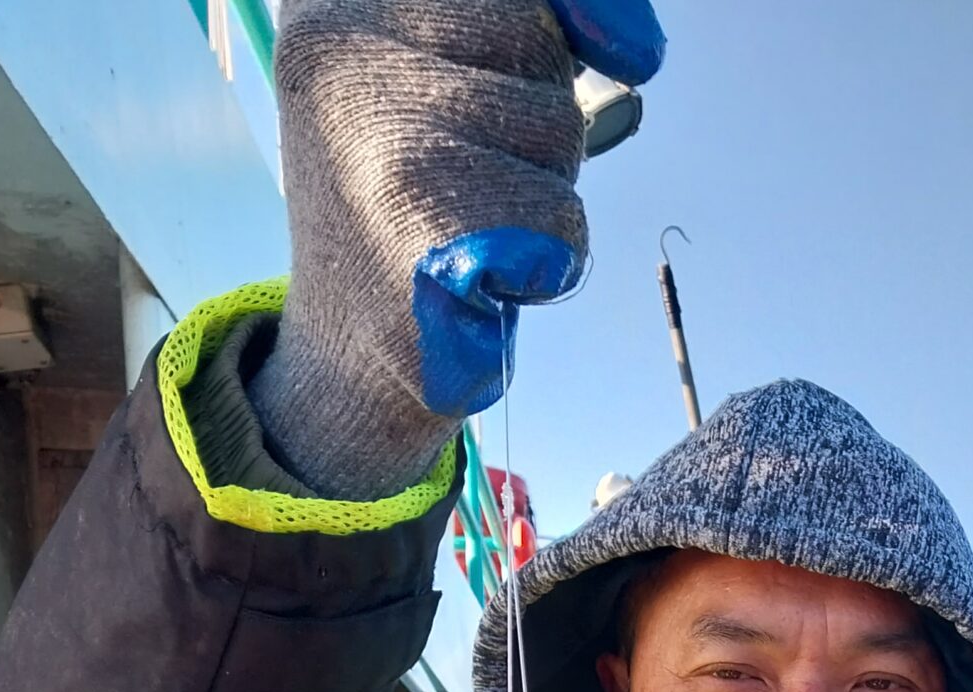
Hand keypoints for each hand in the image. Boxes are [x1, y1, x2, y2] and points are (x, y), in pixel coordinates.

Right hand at [258, 0, 665, 495]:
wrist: (343, 374)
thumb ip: (517, 28)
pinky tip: (478, 285)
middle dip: (535, 121)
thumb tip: (642, 48)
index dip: (561, 19)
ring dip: (540, 192)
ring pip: (557, 129)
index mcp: (330, 4)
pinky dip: (545, 262)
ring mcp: (381, 140)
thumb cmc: (406, 218)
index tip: (599, 59)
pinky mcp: (425, 230)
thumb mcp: (437, 85)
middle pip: (535, 44)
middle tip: (467, 183)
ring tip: (465, 234)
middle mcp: (343, 53)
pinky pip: (560, 219)